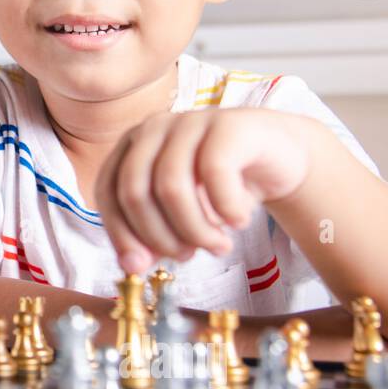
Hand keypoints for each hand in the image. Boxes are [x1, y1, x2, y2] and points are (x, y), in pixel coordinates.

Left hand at [93, 108, 316, 274]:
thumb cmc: (222, 188)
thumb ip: (153, 237)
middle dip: (158, 236)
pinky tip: (239, 222)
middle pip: (134, 191)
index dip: (120, 233)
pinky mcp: (227, 124)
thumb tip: (132, 267)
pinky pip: (214, 173)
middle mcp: (154, 128)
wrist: (280, 157)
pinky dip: (226, 209)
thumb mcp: (181, 215)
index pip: (107, 191)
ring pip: (171, 187)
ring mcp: (189, 121)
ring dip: (195, 230)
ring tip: (218, 246)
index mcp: (132, 146)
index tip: (140, 267)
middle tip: (187, 256)